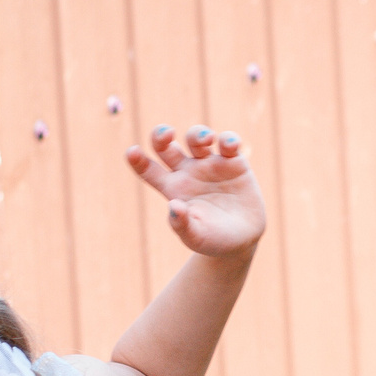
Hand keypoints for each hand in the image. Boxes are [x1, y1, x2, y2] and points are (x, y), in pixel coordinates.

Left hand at [126, 124, 267, 254]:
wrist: (243, 241)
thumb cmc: (213, 240)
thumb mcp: (196, 238)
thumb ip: (182, 225)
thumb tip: (174, 206)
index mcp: (173, 188)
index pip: (148, 170)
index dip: (137, 160)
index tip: (132, 152)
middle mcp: (188, 172)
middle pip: (166, 146)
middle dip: (162, 135)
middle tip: (167, 134)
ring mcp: (210, 165)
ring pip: (196, 138)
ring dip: (198, 134)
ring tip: (206, 139)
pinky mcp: (235, 163)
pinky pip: (229, 143)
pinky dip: (229, 139)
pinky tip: (230, 145)